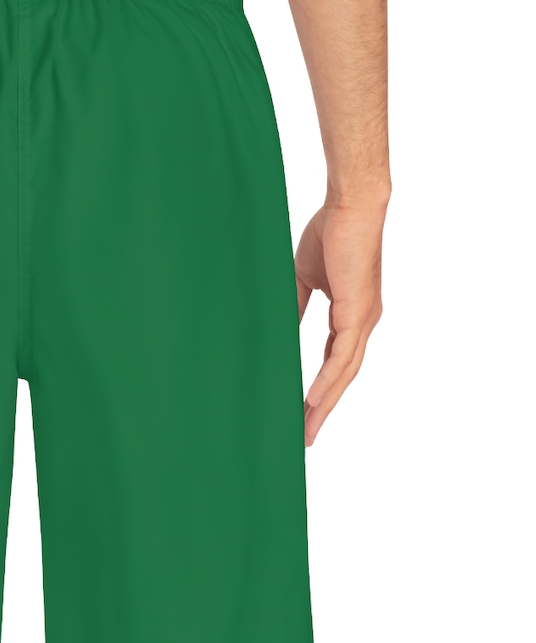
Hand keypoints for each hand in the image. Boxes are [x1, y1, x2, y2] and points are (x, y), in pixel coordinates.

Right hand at [295, 200, 385, 445]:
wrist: (350, 206)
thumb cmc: (331, 232)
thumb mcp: (305, 278)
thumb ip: (296, 306)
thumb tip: (280, 329)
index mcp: (350, 315)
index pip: (333, 361)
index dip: (320, 387)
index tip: (301, 410)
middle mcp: (362, 323)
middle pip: (341, 377)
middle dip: (322, 409)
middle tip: (304, 435)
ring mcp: (363, 320)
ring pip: (343, 373)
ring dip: (324, 403)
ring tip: (306, 428)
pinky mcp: (358, 313)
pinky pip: (341, 356)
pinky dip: (327, 381)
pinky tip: (312, 400)